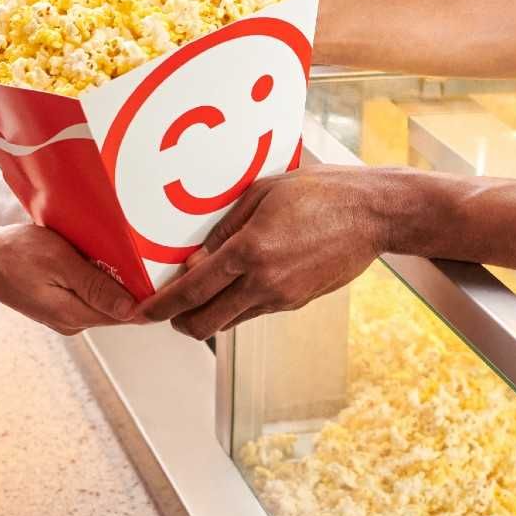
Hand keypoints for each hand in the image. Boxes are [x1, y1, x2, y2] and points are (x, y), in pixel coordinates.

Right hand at [0, 224, 136, 333]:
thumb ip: (95, 286)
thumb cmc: (15, 254)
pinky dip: (97, 278)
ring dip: (114, 280)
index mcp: (74, 315)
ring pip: (103, 300)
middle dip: (133, 286)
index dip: (147, 297)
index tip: (161, 273)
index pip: (126, 315)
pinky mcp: (57, 304)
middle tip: (146, 255)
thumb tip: (131, 309)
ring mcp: (64, 315)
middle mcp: (72, 322)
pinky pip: (88, 295)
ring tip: (124, 254)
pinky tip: (98, 259)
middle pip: (117, 308)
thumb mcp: (59, 262)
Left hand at [137, 165, 393, 339]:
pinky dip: (236, 306)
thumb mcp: (262, 193)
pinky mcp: (297, 302)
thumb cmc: (320, 192)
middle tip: (168, 307)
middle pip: (204, 323)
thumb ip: (224, 228)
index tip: (141, 313)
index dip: (160, 307)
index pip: (191, 291)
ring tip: (200, 291)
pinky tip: (236, 283)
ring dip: (208, 315)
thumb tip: (196, 257)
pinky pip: (254, 312)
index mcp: (250, 251)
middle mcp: (263, 282)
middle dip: (179, 321)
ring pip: (228, 322)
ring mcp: (282, 297)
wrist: (374, 214)